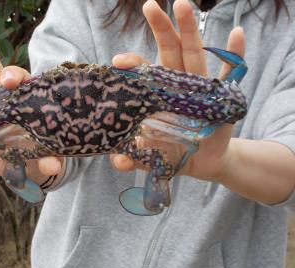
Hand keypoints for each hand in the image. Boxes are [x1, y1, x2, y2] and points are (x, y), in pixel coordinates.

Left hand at [110, 0, 244, 181]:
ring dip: (190, 31)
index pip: (147, 73)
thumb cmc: (173, 151)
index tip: (119, 61)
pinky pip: (231, 74)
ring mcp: (202, 88)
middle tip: (149, 6)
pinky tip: (238, 32)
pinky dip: (236, 53)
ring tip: (183, 5)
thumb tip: (118, 162)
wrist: (202, 162)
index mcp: (160, 94)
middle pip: (170, 52)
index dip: (134, 65)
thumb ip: (136, 157)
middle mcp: (180, 85)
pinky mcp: (222, 98)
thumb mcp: (152, 156)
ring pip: (195, 55)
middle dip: (161, 30)